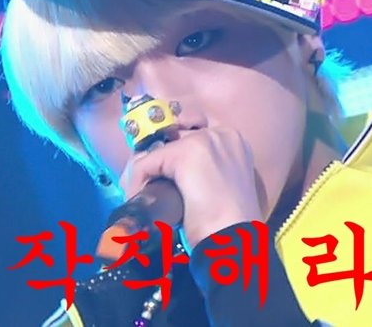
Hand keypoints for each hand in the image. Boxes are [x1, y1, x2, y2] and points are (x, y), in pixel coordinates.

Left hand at [119, 128, 262, 250]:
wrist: (236, 243)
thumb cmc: (229, 224)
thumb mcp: (217, 188)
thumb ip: (201, 172)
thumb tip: (168, 174)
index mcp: (233, 141)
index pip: (192, 128)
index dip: (172, 147)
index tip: (159, 169)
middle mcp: (221, 133)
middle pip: (172, 133)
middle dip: (154, 155)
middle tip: (144, 179)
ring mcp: (203, 140)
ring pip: (156, 148)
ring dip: (142, 170)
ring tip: (138, 192)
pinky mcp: (184, 153)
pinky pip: (145, 162)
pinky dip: (135, 181)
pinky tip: (137, 199)